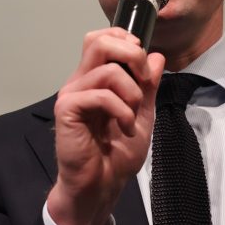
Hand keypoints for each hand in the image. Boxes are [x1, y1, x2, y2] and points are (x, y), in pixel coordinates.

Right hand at [47, 27, 164, 224]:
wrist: (101, 186)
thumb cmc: (115, 155)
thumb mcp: (143, 115)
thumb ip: (148, 86)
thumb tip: (156, 57)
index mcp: (95, 78)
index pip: (102, 38)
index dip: (125, 40)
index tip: (143, 64)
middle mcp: (80, 81)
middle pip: (98, 41)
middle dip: (131, 54)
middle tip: (144, 79)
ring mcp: (72, 94)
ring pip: (106, 69)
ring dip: (132, 92)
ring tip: (133, 116)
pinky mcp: (68, 110)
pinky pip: (100, 94)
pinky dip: (121, 109)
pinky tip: (125, 127)